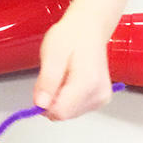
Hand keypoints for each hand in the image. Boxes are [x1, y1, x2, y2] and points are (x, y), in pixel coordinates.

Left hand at [35, 3, 114, 119]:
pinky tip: (70, 80)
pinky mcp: (101, 99)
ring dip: (59, 98)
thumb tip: (41, 104)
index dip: (45, 103)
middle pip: (64, 114)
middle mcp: (99, 94)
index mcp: (88, 83)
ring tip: (63, 75)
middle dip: (51, 100)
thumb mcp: (51, 54)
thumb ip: (47, 81)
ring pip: (68, 113)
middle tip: (54, 76)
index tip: (42, 87)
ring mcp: (101, 98)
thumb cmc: (70, 37)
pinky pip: (75, 108)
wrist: (89, 28)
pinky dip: (67, 98)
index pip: (60, 112)